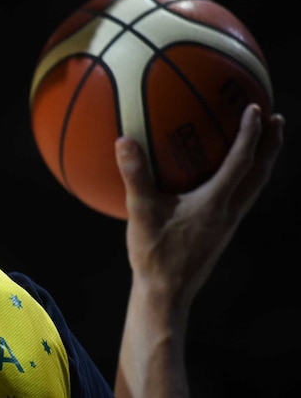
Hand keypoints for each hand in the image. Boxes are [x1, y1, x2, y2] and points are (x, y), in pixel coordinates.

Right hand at [115, 103, 284, 304]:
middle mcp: (229, 213)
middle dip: (271, 146)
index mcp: (215, 204)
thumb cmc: (154, 254)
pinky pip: (239, 199)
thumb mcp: (140, 212)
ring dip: (262, 162)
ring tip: (262, 143)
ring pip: (254, 187)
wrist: (167, 293)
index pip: (241, 162)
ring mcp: (227, 225)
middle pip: (260, 174)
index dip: (250, 134)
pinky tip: (225, 179)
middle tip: (277, 119)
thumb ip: (135, 175)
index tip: (254, 108)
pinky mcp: (220, 233)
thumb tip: (124, 140)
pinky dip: (242, 180)